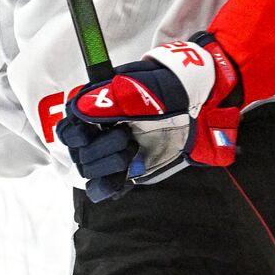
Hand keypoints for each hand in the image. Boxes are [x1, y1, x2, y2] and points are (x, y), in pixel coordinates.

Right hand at [55, 32, 242, 201]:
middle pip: (78, 152)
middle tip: (126, 140)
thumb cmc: (176, 86)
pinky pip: (104, 188)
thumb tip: (80, 108)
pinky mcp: (129, 170)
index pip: (69, 126)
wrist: (206, 103)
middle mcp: (102, 131)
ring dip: (106, 165)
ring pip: (89, 171)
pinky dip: (108, 187)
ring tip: (132, 152)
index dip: (72, 133)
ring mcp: (114, 152)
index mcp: (99, 106)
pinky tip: (121, 181)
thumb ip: (116, 98)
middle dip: (98, 150)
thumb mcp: (149, 87)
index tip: (86, 133)